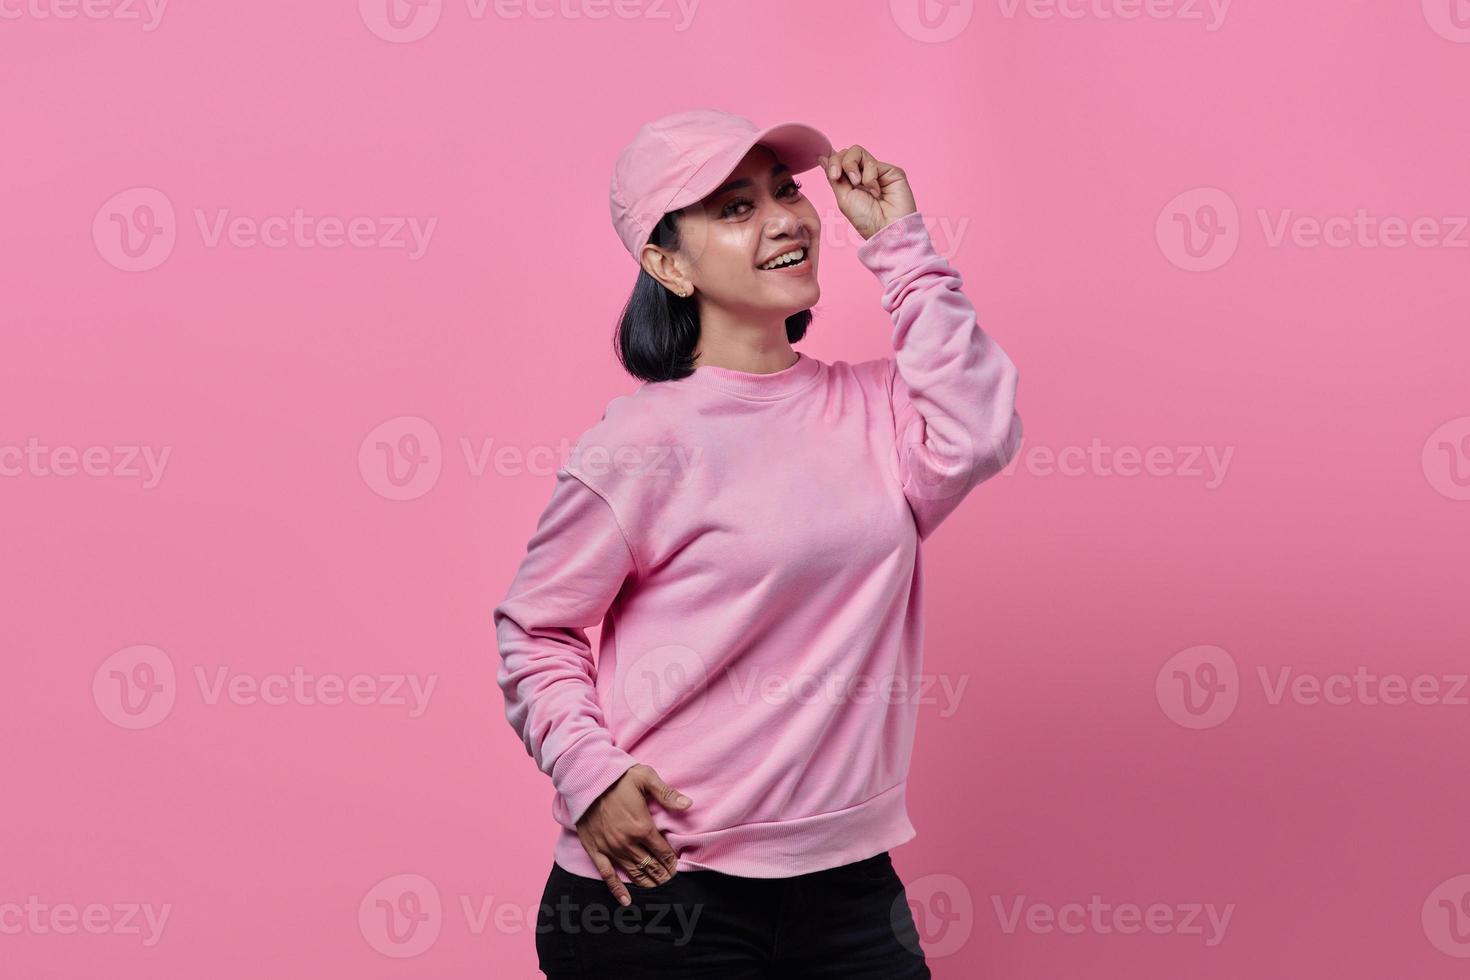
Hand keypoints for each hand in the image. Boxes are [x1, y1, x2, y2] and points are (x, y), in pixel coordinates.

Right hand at [575, 763, 692, 906]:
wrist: (585, 777)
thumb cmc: (617, 776)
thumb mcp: (646, 778)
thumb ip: (667, 794)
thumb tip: (689, 805)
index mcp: (642, 827)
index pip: (663, 851)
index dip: (672, 861)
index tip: (677, 867)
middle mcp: (627, 842)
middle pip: (650, 865)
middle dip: (662, 874)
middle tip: (670, 881)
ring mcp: (610, 848)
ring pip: (633, 872)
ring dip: (647, 882)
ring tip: (657, 889)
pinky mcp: (595, 850)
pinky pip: (607, 875)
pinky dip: (617, 889)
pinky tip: (626, 901)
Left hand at [819, 144, 916, 240]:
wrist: (885, 228)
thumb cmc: (865, 219)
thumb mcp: (842, 197)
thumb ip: (833, 176)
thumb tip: (822, 157)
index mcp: (850, 181)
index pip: (839, 160)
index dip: (832, 160)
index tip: (831, 173)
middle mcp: (864, 174)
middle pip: (846, 152)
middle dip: (839, 162)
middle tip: (837, 176)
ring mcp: (877, 171)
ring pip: (857, 151)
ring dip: (852, 167)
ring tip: (859, 185)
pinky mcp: (890, 170)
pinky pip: (872, 162)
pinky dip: (869, 177)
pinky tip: (876, 192)